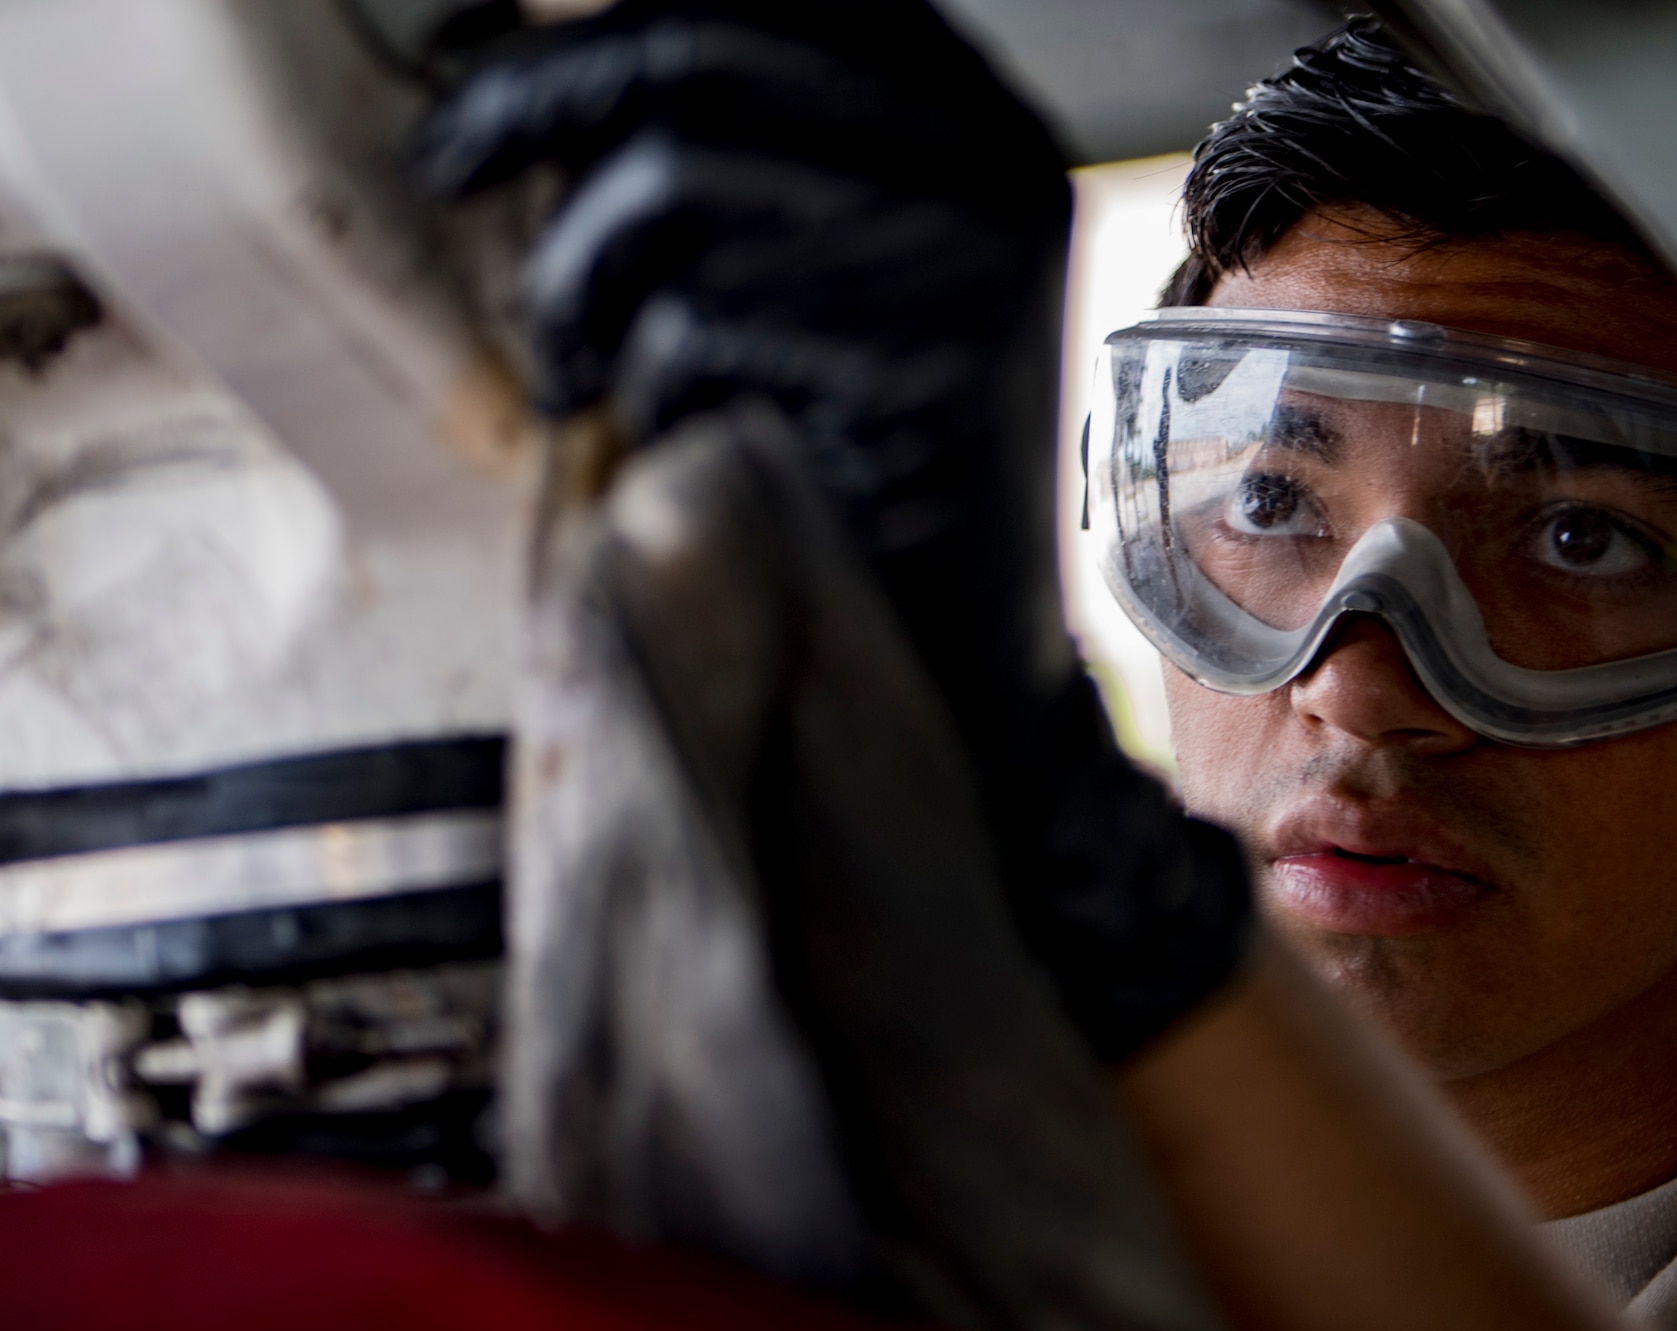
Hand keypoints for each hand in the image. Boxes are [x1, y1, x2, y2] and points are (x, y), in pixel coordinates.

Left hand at [417, 0, 1251, 1060]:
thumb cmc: (862, 479)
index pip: (758, 9)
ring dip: (583, 288)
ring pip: (675, 194)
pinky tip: (683, 446)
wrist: (964, 670)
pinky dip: (649, 396)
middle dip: (537, 105)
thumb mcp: (823, 283)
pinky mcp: (921, 366)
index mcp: (963, 126)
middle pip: (704, 61)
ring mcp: (962, 261)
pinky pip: (697, 330)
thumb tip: (558, 54)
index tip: (480, 88)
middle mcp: (981, 167)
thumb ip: (741, 168)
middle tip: (448, 165)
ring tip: (586, 371)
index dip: (592, 32)